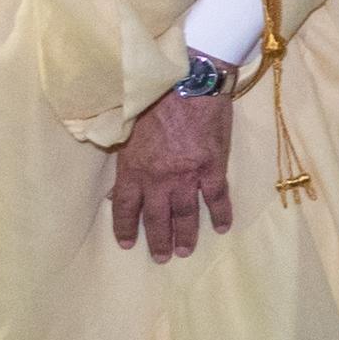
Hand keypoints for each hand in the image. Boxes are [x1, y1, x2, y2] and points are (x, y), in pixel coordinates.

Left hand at [107, 85, 239, 260]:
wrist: (188, 81)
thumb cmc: (153, 100)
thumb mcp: (128, 131)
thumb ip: (125, 162)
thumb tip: (116, 191)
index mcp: (134, 169)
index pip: (125, 208)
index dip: (126, 228)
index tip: (128, 243)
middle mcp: (159, 178)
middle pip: (157, 217)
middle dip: (158, 240)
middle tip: (162, 258)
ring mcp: (187, 175)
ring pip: (185, 213)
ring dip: (185, 234)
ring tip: (185, 251)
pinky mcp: (213, 166)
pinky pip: (216, 197)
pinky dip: (219, 214)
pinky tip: (221, 227)